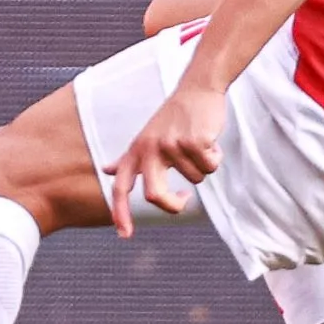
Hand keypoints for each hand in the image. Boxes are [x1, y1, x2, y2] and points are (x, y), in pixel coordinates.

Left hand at [102, 84, 223, 237]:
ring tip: (199, 144)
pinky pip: (210, 166)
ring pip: (195, 180)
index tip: (124, 235)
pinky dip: (215, 157)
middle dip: (173, 206)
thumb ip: (129, 157)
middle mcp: (150, 149)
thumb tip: (109, 170)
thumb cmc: (173, 116)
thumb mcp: (146, 136)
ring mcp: (172, 145)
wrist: (197, 88)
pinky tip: (209, 139)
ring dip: (203, 167)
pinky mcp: (194, 141)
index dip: (120, 212)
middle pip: (155, 195)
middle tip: (184, 201)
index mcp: (137, 151)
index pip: (122, 186)